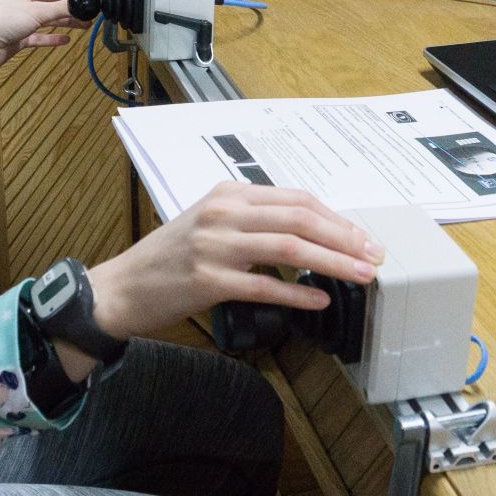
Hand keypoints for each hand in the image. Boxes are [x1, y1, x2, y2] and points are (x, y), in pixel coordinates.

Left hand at [0, 0, 90, 80]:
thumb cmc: (4, 21)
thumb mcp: (36, 12)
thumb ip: (61, 8)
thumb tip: (84, 4)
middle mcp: (25, 2)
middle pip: (55, 3)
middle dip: (74, 8)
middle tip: (93, 12)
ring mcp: (22, 20)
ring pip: (50, 20)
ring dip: (67, 22)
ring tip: (86, 26)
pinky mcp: (20, 37)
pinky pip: (41, 36)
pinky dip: (53, 38)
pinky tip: (66, 40)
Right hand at [85, 183, 383, 341]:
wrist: (122, 288)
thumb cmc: (169, 260)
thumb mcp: (209, 223)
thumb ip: (252, 222)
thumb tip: (309, 236)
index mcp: (228, 194)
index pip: (296, 199)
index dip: (336, 218)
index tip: (362, 237)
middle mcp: (223, 213)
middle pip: (299, 217)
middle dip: (344, 237)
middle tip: (372, 256)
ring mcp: (214, 245)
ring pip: (289, 246)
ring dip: (332, 262)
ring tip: (359, 275)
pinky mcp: (207, 279)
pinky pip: (264, 284)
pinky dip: (297, 293)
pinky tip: (319, 301)